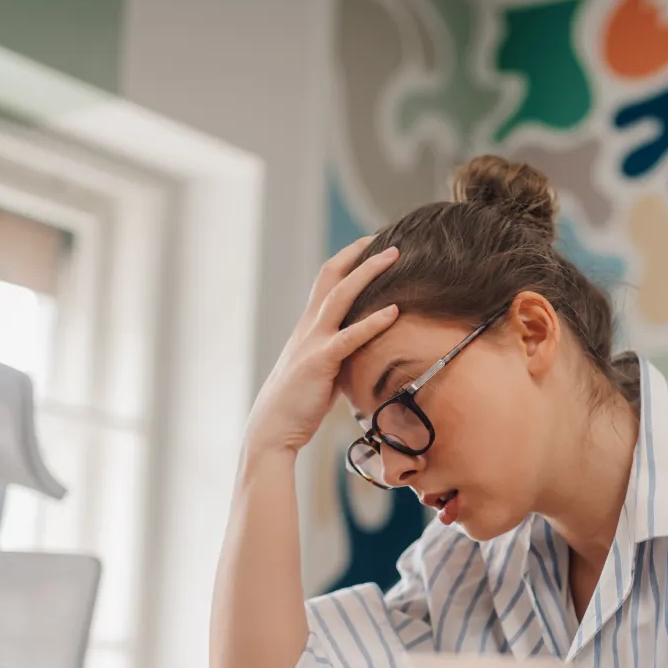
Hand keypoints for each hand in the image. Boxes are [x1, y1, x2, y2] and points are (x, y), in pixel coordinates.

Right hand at [245, 237, 401, 455]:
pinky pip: (350, 336)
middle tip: (387, 237)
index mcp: (308, 326)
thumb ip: (340, 355)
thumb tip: (365, 352)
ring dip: (368, 273)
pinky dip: (373, 322)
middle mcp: (308, 326)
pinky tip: (394, 312)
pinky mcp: (320, 362)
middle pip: (332, 276)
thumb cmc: (299, 404)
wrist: (273, 429)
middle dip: (359, 254)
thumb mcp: (323, 371)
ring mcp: (312, 342)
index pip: (327, 280)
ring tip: (394, 257)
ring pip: (340, 295)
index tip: (372, 244)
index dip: (348, 259)